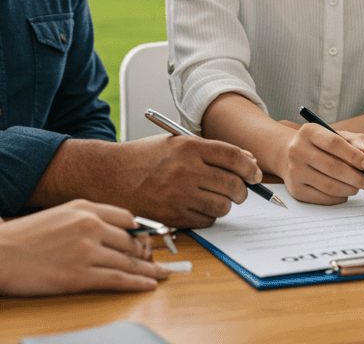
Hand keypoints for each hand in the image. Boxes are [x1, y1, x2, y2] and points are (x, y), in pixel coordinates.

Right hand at [0, 199, 170, 300]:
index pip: (125, 217)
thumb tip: (103, 231)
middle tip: (157, 262)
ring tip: (162, 275)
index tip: (146, 239)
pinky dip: (139, 283)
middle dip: (146, 253)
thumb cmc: (17, 238)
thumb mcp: (54, 216)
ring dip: (150, 270)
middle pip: (132, 240)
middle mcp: (89, 225)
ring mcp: (87, 251)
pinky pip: (120, 279)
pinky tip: (150, 284)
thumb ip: (81, 220)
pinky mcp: (81, 276)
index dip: (139, 231)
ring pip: (130, 261)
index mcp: (82, 207)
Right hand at [75, 135, 263, 228]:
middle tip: (240, 190)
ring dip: (226, 204)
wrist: (110, 176)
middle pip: (233, 184)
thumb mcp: (177, 143)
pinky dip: (209, 216)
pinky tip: (199, 207)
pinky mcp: (173, 216)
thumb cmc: (145, 158)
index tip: (254, 173)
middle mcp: (186, 171)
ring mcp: (179, 195)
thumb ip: (211, 151)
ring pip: (223, 206)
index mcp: (189, 147)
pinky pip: (207, 220)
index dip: (250, 167)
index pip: (234, 157)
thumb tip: (247, 161)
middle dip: (242, 189)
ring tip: (216, 198)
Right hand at [278, 124, 363, 203]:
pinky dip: (339, 198)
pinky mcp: (295, 190)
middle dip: (356, 177)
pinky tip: (345, 193)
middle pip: (332, 167)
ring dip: (350, 189)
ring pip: (329, 186)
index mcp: (309, 132)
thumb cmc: (321, 145)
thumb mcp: (338, 136)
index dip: (354, 156)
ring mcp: (294, 171)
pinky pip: (323, 198)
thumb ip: (357, 142)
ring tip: (358, 187)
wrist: (289, 155)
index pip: (334, 143)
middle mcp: (297, 150)